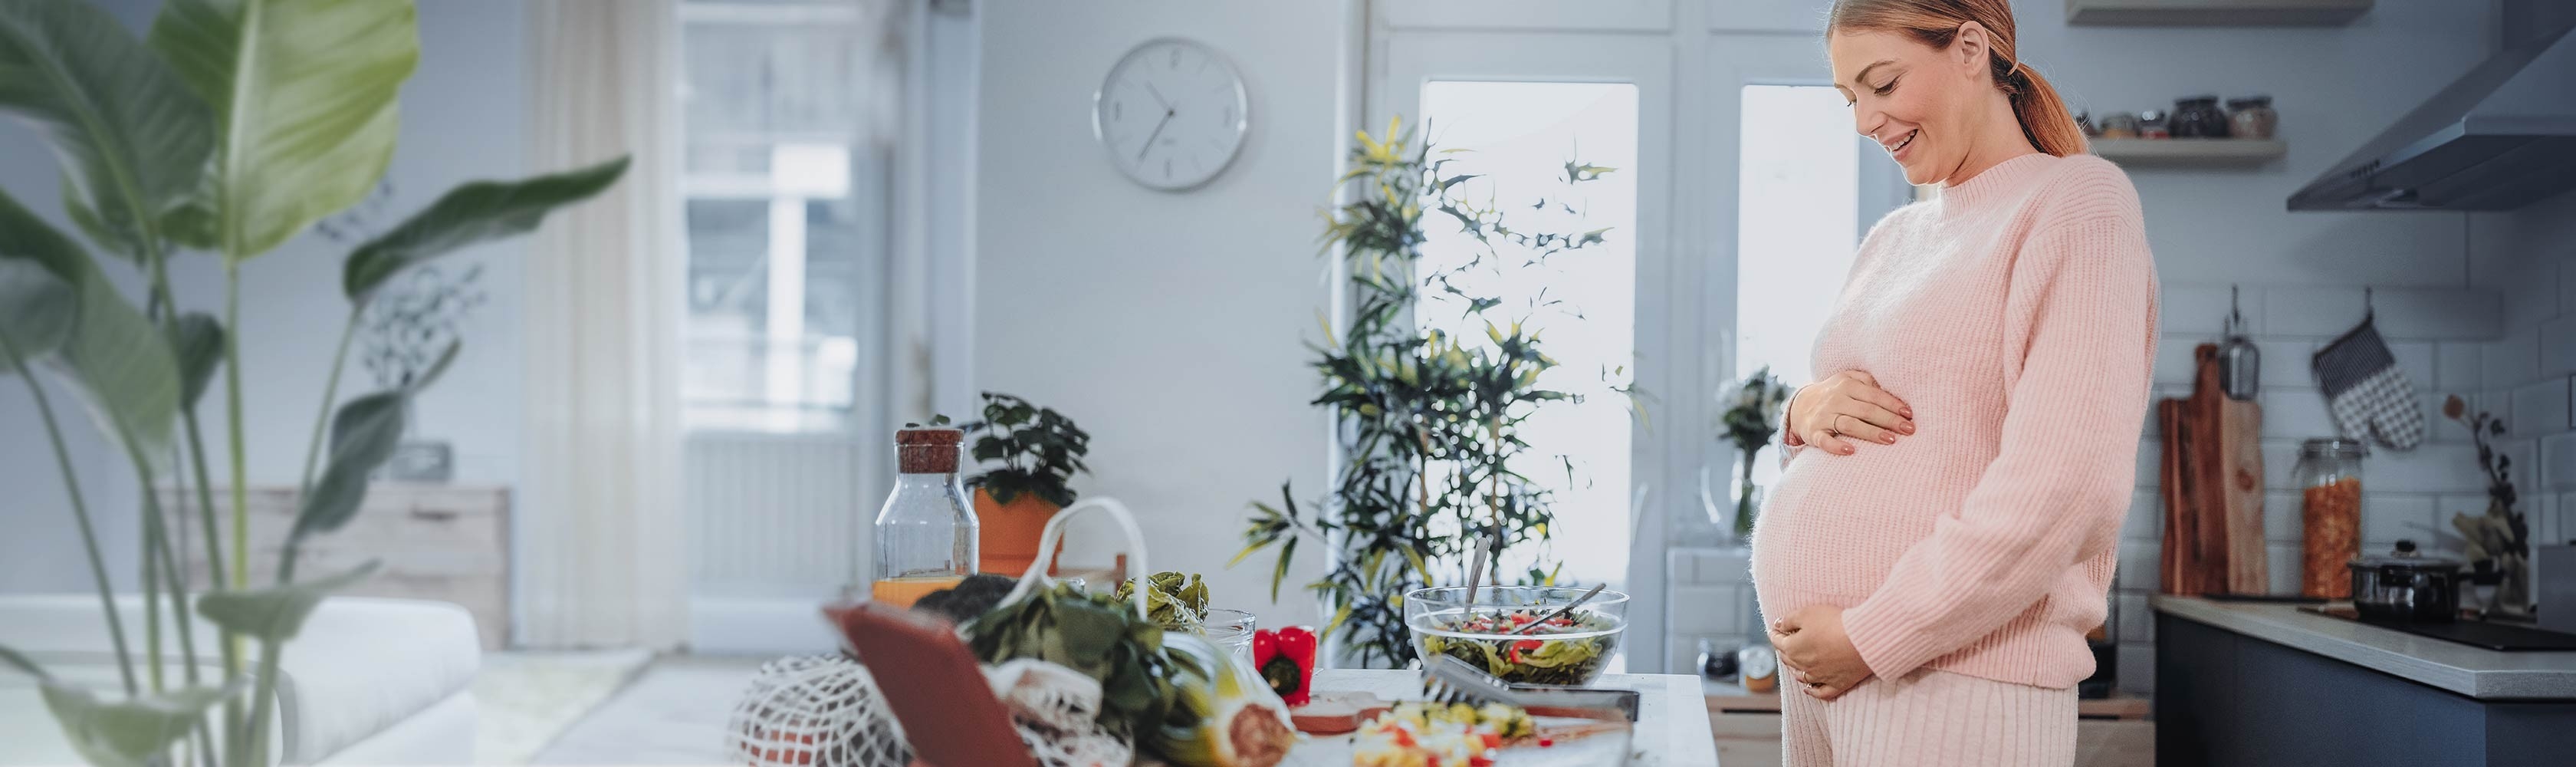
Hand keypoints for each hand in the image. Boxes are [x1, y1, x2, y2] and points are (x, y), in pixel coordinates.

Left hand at [1769, 606, 1871, 699]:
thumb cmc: (1834, 624)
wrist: (1863, 640)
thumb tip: (1777, 625)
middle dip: (1783, 649)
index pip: (1778, 641)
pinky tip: (1808, 688)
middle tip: (1783, 643)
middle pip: (1788, 658)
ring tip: (1793, 663)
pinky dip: (1812, 691)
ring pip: (1801, 676)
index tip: (1775, 629)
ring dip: (1794, 669)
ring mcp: (1820, 677)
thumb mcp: (1807, 613)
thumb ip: (1788, 619)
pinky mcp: (1838, 684)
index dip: (1775, 633)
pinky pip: (1820, 692)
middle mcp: (1803, 665)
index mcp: (1793, 648)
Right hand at [1788, 370, 1913, 455]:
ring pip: (1849, 424)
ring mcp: (1823, 416)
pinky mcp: (1814, 433)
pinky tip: (1851, 451)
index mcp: (1846, 384)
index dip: (1893, 404)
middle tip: (1909, 430)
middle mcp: (1835, 399)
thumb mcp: (1848, 380)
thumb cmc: (1835, 394)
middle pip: (1866, 410)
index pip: (1874, 395)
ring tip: (1890, 440)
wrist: (1800, 406)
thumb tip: (1897, 390)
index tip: (1909, 415)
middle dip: (1889, 420)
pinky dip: (1836, 446)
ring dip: (1870, 432)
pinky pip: (1824, 441)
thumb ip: (1869, 381)